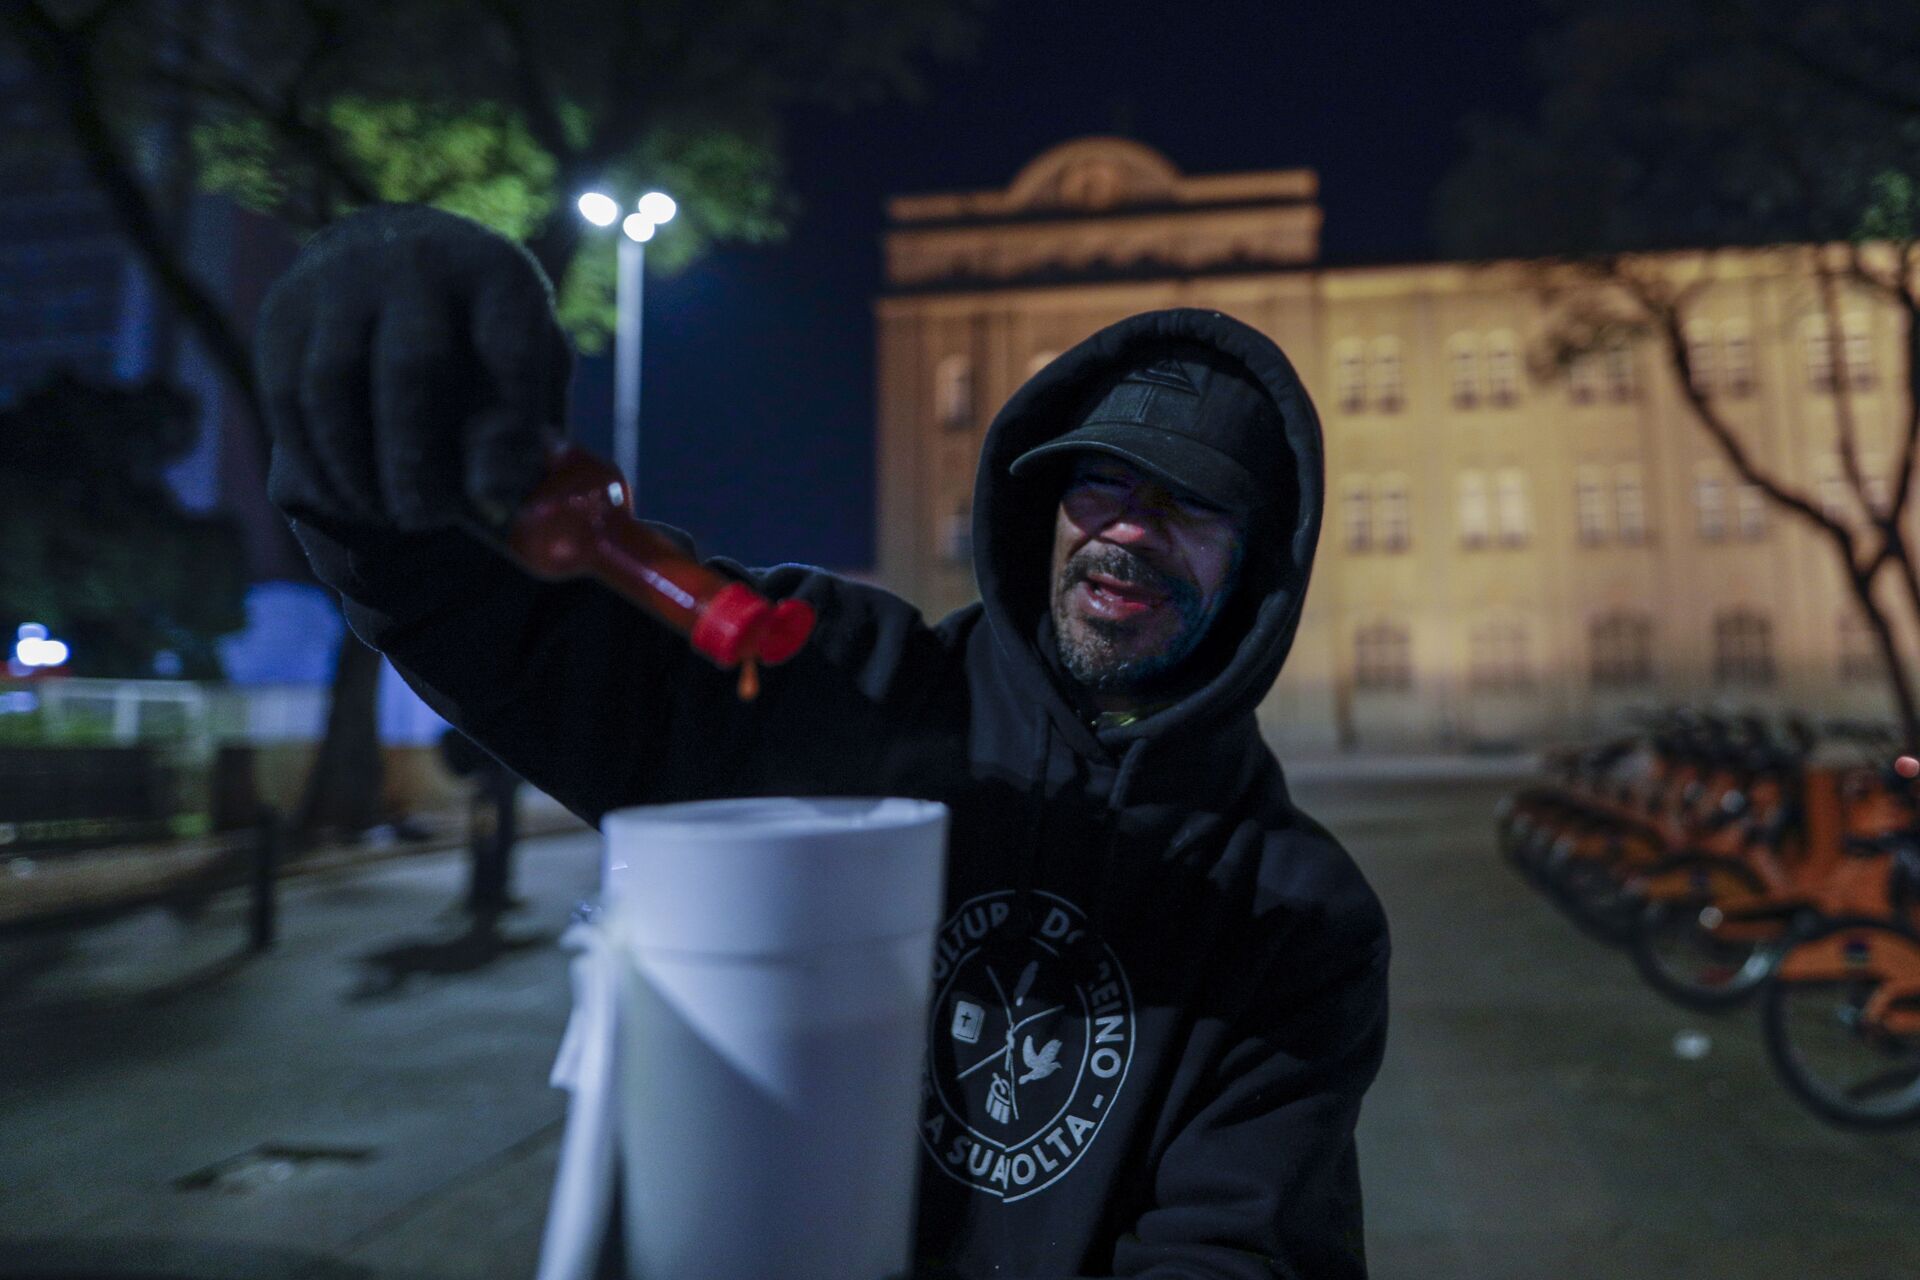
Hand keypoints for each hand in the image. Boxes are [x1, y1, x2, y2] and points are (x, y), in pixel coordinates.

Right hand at [255, 203, 573, 535]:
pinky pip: (285, 397)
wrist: (399, 253)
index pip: (508, 351)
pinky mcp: (283, 308)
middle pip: (410, 368)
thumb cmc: (481, 335)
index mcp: (498, 274)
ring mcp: (340, 277)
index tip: (494, 501)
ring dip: (355, 471)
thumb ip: (522, 428)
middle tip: (426, 521)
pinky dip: (314, 462)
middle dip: (414, 463)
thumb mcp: (529, 369)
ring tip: (386, 515)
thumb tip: (491, 499)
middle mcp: (417, 260)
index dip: (505, 432)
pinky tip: (345, 496)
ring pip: (331, 387)